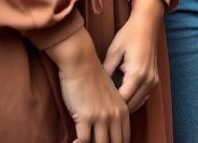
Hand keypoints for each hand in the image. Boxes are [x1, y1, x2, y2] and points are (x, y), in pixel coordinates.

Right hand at [47, 28, 129, 142]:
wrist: (81, 63)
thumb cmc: (92, 78)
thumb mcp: (109, 95)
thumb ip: (112, 111)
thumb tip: (108, 130)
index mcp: (123, 109)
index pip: (124, 138)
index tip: (105, 142)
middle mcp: (115, 114)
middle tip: (93, 142)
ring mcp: (101, 116)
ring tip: (82, 142)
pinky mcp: (86, 117)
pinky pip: (83, 142)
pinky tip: (73, 142)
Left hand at [103, 0, 164, 112]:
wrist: (147, 23)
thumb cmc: (129, 35)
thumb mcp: (113, 53)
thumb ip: (106, 73)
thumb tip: (96, 91)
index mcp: (137, 74)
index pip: (122, 101)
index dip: (108, 108)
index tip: (95, 110)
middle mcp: (148, 80)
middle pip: (131, 106)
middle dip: (116, 111)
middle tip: (100, 113)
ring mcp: (153, 80)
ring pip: (138, 104)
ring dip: (125, 107)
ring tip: (109, 108)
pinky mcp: (155, 79)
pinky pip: (143, 97)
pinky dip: (133, 101)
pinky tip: (121, 99)